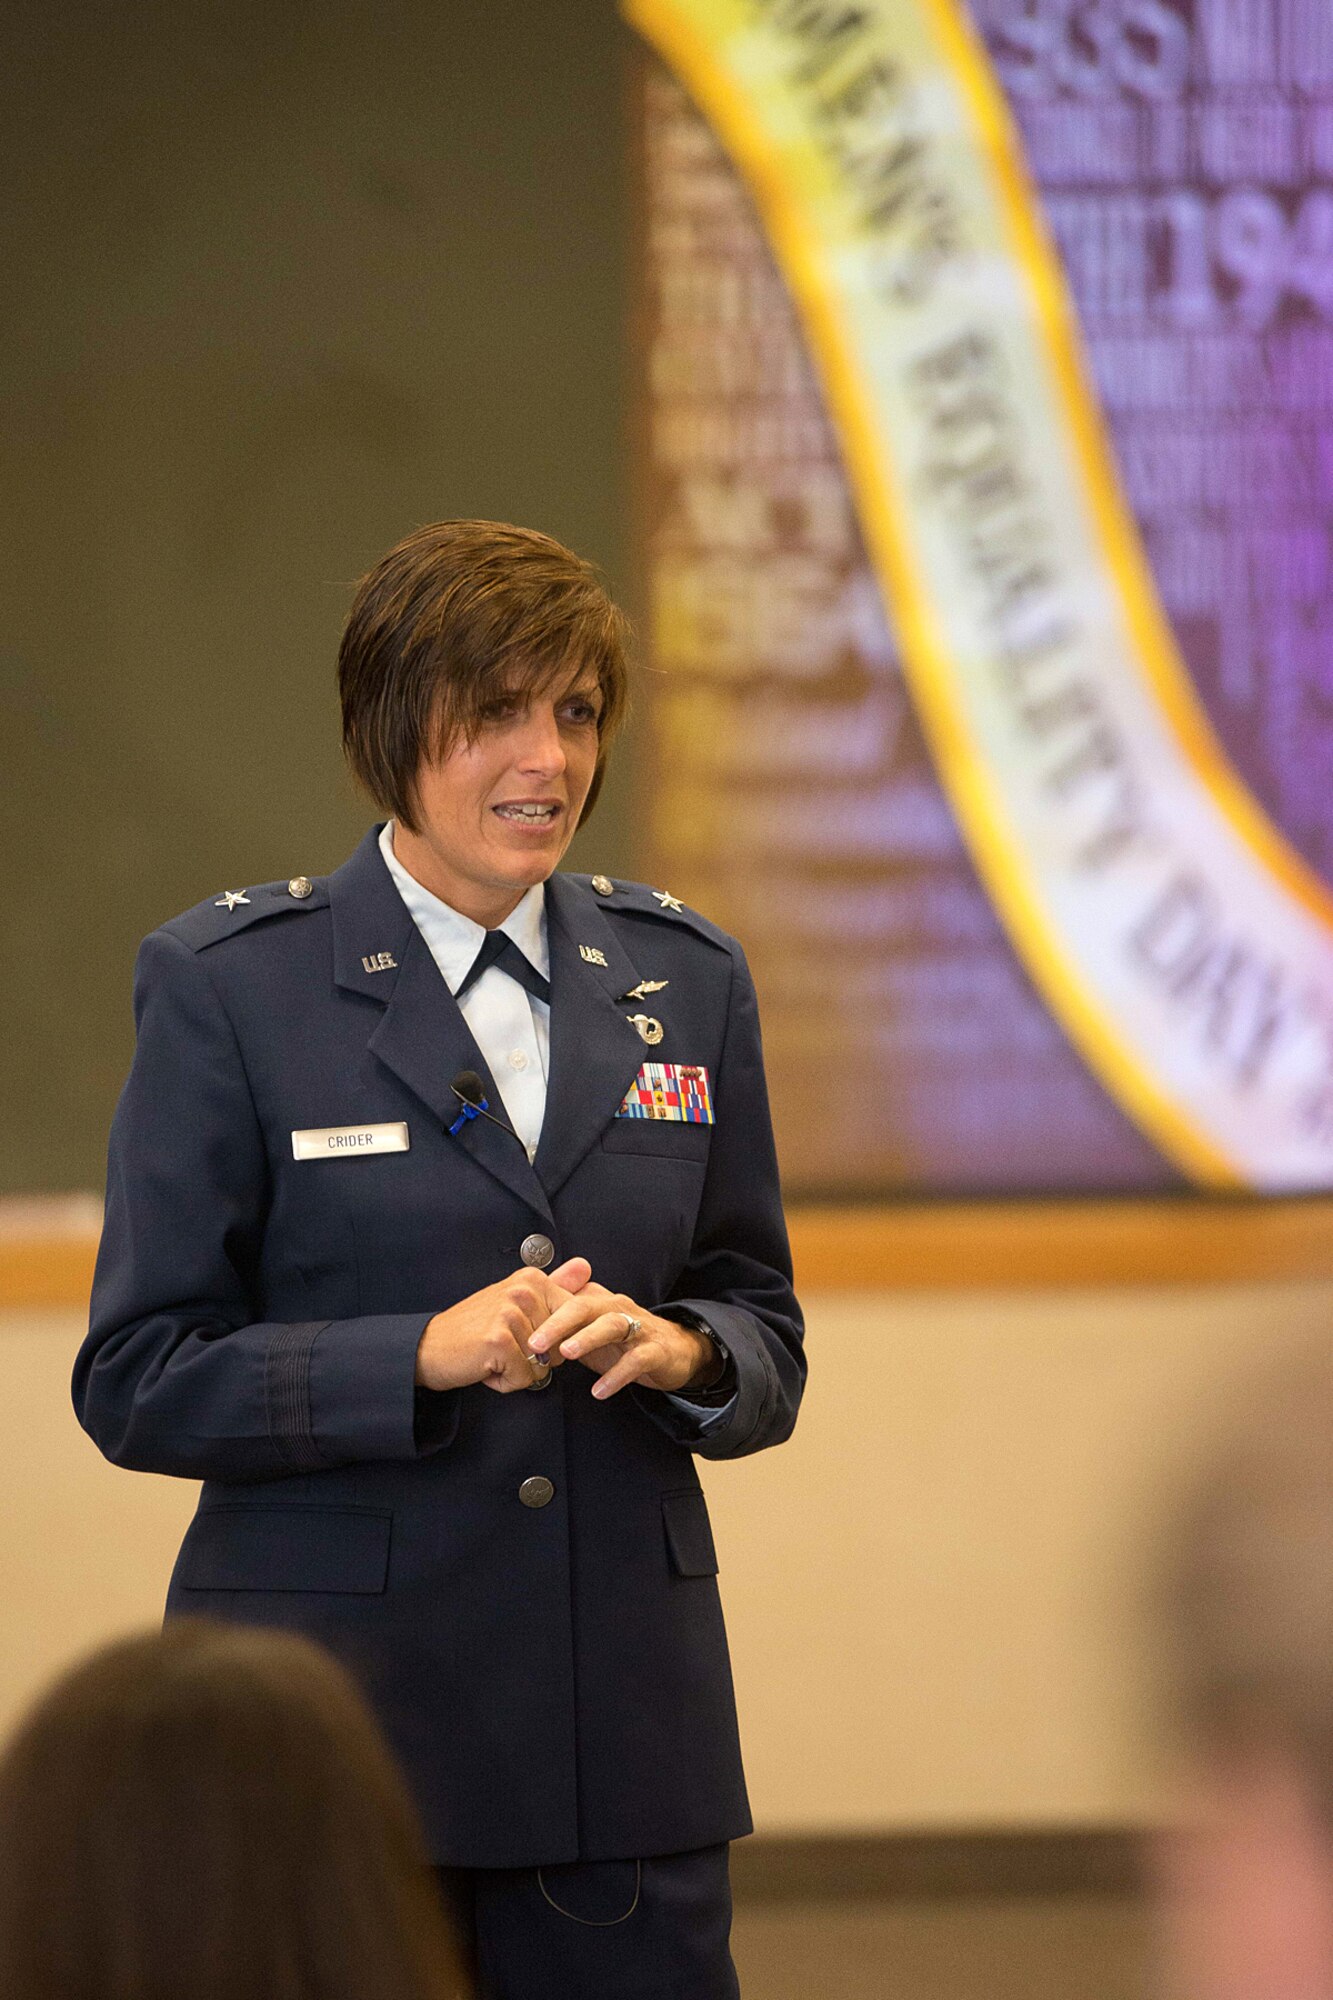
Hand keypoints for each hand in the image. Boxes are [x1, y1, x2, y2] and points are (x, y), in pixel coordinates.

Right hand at [416, 1258, 590, 1392]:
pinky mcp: (498, 1340)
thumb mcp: (515, 1303)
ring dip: (518, 1371)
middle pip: (561, 1347)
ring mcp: (510, 1314)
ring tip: (493, 1355)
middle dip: (536, 1359)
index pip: (573, 1321)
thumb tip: (586, 1266)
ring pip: (542, 1366)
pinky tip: (486, 1366)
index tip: (526, 1337)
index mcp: (531, 1280)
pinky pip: (524, 1378)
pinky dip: (504, 1382)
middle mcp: (523, 1291)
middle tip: (503, 1346)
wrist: (428, 1348)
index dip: (553, 1342)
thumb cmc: (472, 1330)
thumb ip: (555, 1286)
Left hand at [528, 1279, 716, 1400]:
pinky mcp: (656, 1351)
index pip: (566, 1300)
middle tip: (536, 1341)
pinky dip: (618, 1375)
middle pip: (585, 1307)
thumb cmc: (625, 1341)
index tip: (519, 1331)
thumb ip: (561, 1328)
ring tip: (567, 1353)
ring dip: (588, 1337)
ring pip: (613, 1325)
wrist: (675, 1351)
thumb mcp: (590, 1330)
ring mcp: (638, 1328)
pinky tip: (600, 1390)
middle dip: (558, 1323)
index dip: (541, 1313)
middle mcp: (617, 1309)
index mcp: (598, 1302)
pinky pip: (636, 1360)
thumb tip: (522, 1331)